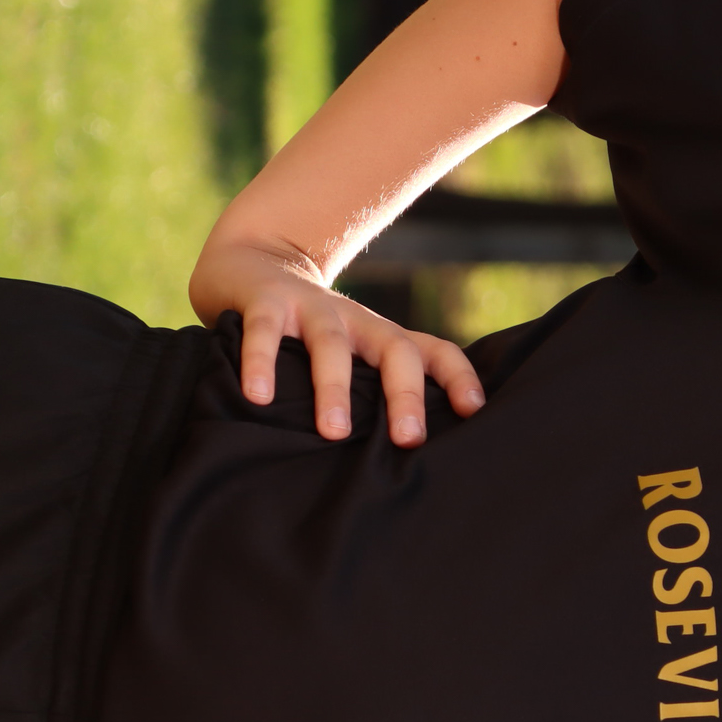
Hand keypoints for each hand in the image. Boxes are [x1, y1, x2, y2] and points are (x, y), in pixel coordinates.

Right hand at [187, 238, 484, 446]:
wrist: (250, 262)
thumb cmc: (305, 331)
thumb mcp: (348, 356)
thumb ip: (369, 394)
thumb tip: (395, 460)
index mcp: (379, 337)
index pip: (434, 351)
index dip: (458, 377)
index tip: (472, 410)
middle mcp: (354, 320)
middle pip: (394, 349)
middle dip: (405, 394)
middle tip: (408, 439)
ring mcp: (310, 308)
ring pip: (331, 344)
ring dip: (335, 387)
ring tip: (334, 432)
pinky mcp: (265, 300)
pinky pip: (264, 331)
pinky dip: (262, 362)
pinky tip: (259, 396)